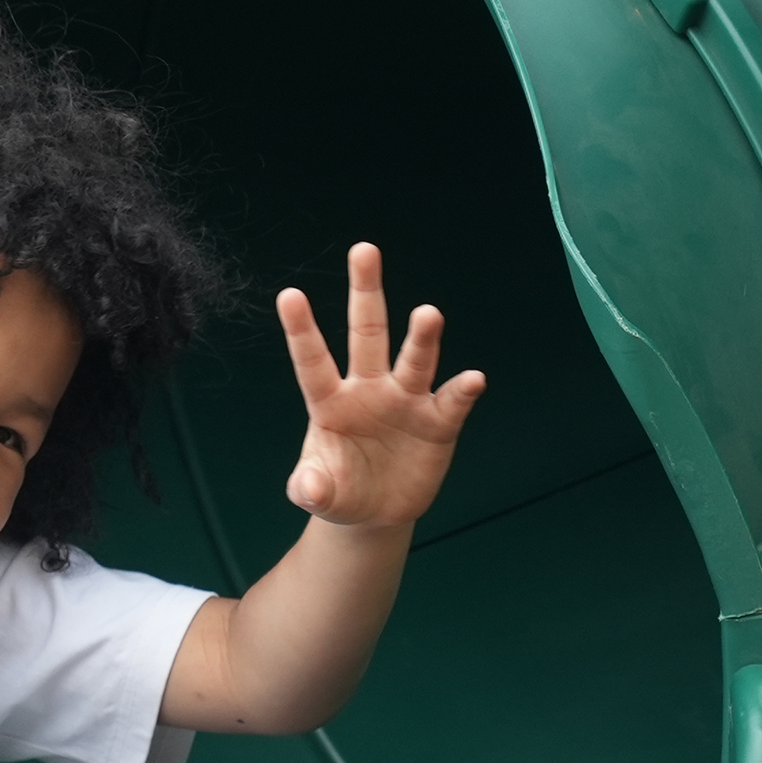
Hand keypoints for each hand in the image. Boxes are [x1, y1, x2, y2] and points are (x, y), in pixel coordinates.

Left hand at [275, 243, 483, 527]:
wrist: (377, 512)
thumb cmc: (340, 491)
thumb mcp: (320, 495)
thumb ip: (311, 488)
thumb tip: (309, 487)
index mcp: (330, 401)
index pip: (313, 362)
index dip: (302, 331)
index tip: (288, 295)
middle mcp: (369, 389)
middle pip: (367, 334)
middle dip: (366, 293)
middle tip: (363, 250)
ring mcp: (406, 401)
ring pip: (414, 360)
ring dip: (422, 338)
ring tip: (428, 314)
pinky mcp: (438, 423)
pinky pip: (452, 402)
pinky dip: (462, 391)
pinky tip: (472, 379)